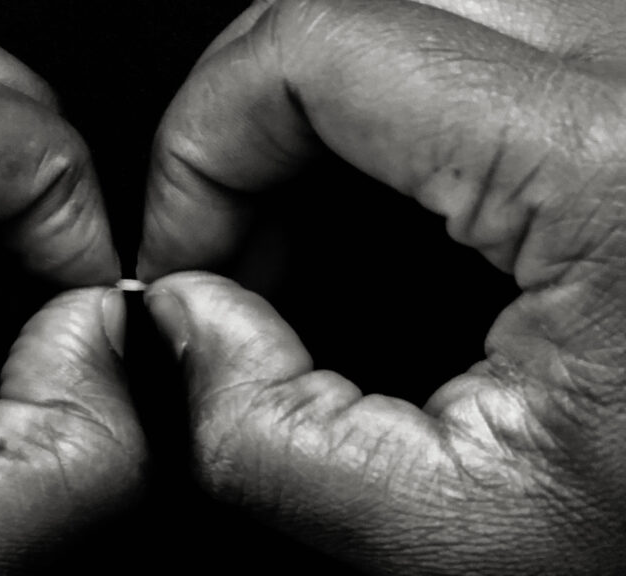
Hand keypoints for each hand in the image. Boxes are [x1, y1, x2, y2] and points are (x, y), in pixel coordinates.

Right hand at [139, 0, 625, 572]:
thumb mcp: (459, 528)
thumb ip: (270, 436)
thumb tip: (185, 313)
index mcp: (610, 162)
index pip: (316, 43)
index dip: (201, 143)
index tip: (187, 250)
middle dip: (245, 115)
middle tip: (233, 237)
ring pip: (407, 6)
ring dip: (311, 101)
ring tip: (299, 219)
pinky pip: (468, 37)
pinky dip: (379, 102)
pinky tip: (378, 198)